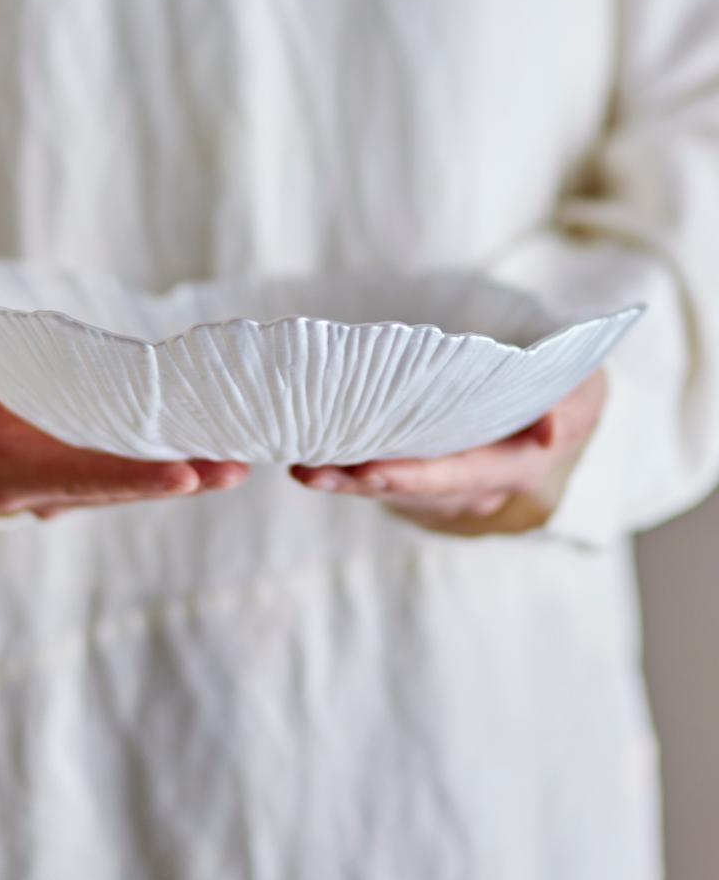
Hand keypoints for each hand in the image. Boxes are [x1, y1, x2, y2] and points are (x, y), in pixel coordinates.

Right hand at [0, 342, 249, 518]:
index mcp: (7, 474)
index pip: (79, 480)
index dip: (131, 480)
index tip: (183, 475)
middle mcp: (43, 488)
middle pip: (120, 489)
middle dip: (180, 481)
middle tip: (236, 468)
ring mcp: (66, 481)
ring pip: (133, 483)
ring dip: (187, 475)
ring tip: (238, 461)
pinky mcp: (81, 464)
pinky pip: (130, 465)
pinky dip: (169, 459)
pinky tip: (209, 448)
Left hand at [288, 370, 606, 536]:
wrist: (551, 409)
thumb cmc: (562, 389)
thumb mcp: (581, 390)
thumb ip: (570, 405)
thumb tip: (549, 430)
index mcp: (514, 468)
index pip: (460, 475)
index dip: (415, 475)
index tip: (372, 470)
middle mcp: (474, 491)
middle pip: (410, 489)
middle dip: (360, 482)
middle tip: (313, 469)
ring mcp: (444, 489)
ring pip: (387, 489)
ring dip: (341, 480)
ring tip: (299, 466)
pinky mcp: (418, 476)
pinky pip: (379, 477)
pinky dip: (344, 469)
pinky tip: (306, 456)